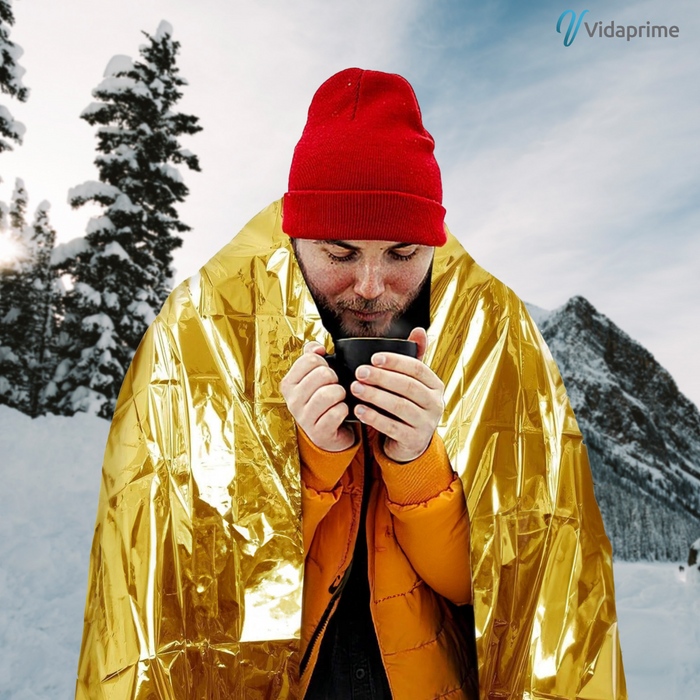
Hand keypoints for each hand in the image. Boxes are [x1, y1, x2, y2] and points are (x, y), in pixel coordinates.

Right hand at [280, 341, 355, 451]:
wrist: (327, 433)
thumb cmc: (321, 401)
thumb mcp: (312, 378)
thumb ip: (311, 356)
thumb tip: (317, 348)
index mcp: (288, 384)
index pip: (309, 359)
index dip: (324, 362)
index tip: (324, 371)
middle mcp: (293, 401)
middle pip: (322, 374)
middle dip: (334, 378)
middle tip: (333, 386)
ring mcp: (304, 418)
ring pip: (330, 393)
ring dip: (341, 393)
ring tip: (338, 398)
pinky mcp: (319, 432)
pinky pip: (338, 412)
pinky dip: (344, 409)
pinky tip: (341, 411)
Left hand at [350, 327, 443, 461]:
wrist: (410, 442)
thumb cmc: (408, 404)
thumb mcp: (413, 382)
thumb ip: (414, 357)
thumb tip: (419, 330)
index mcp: (435, 385)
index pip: (418, 368)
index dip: (396, 361)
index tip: (373, 358)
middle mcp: (435, 403)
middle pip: (408, 386)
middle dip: (382, 378)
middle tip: (359, 372)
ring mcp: (426, 423)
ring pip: (400, 406)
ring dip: (375, 396)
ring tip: (355, 388)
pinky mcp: (413, 440)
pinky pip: (392, 427)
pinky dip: (374, 417)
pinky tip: (359, 410)